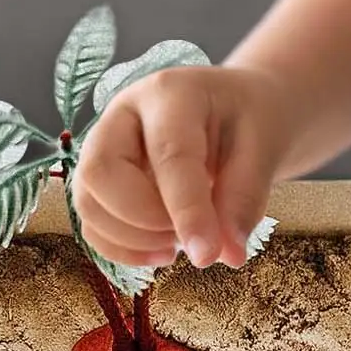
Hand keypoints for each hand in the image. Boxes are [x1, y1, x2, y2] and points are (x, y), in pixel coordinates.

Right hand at [73, 65, 289, 269]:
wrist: (235, 113)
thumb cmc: (249, 124)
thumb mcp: (263, 151)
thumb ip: (244, 200)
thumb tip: (227, 254)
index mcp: (171, 94)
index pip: (169, 155)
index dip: (187, 211)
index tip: (207, 255)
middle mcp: (124, 114)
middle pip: (100, 172)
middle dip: (144, 222)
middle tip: (191, 237)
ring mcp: (102, 145)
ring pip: (88, 203)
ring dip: (134, 240)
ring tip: (180, 240)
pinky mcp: (99, 180)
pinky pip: (91, 224)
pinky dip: (123, 251)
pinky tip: (163, 251)